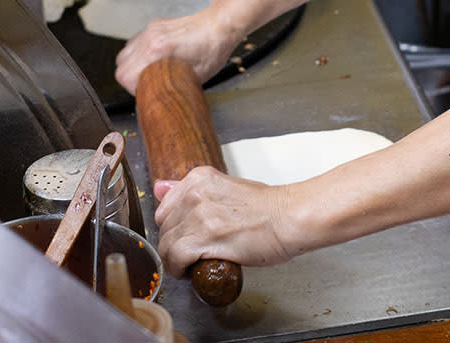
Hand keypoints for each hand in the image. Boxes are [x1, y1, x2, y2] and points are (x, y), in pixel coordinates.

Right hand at [115, 7, 240, 94]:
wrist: (219, 26)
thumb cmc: (212, 50)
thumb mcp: (194, 77)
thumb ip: (172, 86)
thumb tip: (162, 99)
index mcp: (158, 51)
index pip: (126, 76)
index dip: (133, 89)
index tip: (144, 92)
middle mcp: (150, 39)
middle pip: (121, 66)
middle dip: (131, 80)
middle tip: (146, 85)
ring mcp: (150, 31)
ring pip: (124, 54)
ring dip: (131, 67)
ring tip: (148, 72)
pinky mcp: (153, 27)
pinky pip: (134, 44)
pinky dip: (137, 55)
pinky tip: (151, 60)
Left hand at [153, 167, 297, 276]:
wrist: (290, 218)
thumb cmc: (269, 207)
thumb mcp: (226, 188)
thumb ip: (194, 190)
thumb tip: (159, 187)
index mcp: (200, 178)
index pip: (165, 206)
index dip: (174, 226)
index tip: (185, 235)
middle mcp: (195, 193)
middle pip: (164, 226)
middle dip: (174, 243)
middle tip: (191, 252)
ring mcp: (198, 215)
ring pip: (166, 245)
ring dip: (175, 259)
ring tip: (191, 264)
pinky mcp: (203, 238)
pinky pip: (175, 258)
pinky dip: (179, 270)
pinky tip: (190, 272)